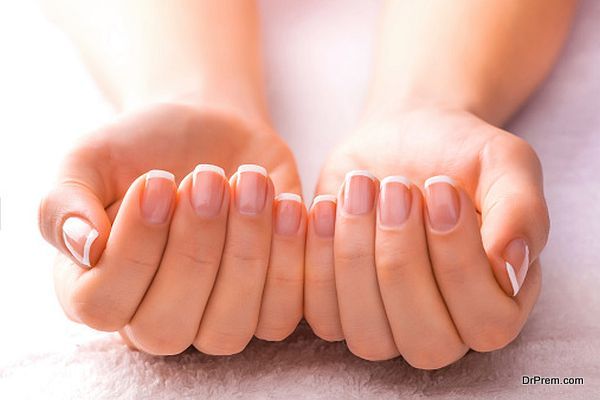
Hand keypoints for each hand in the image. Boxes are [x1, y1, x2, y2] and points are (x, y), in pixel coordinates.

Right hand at [39, 102, 305, 354]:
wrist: (208, 131)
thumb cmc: (144, 148)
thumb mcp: (90, 159)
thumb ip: (64, 203)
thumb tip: (85, 246)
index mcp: (98, 290)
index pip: (104, 304)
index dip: (133, 248)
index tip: (157, 181)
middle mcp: (154, 318)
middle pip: (169, 325)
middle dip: (194, 247)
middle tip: (207, 177)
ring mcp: (213, 320)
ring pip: (229, 328)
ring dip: (245, 252)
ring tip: (249, 181)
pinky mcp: (265, 305)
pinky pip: (281, 313)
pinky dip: (290, 259)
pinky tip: (286, 202)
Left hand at [304, 107, 548, 367]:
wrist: (404, 138)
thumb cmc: (459, 156)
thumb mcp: (504, 164)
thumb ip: (521, 212)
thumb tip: (511, 267)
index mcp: (497, 303)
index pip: (485, 320)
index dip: (458, 258)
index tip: (442, 187)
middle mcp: (443, 329)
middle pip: (423, 338)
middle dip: (402, 256)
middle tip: (396, 186)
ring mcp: (386, 326)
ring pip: (367, 333)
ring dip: (356, 255)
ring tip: (362, 186)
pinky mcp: (337, 307)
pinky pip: (319, 313)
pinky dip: (316, 258)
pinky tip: (327, 205)